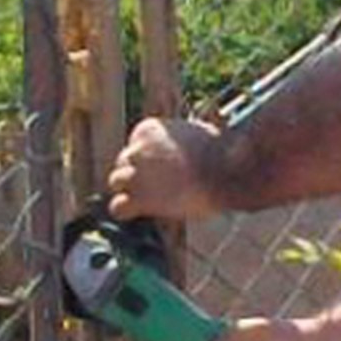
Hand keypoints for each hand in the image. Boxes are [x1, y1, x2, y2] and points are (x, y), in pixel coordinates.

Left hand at [108, 117, 223, 220]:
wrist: (225, 173)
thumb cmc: (220, 153)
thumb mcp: (197, 130)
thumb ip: (181, 135)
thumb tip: (193, 133)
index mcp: (148, 129)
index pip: (135, 143)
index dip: (149, 158)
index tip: (166, 167)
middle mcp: (137, 149)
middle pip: (124, 162)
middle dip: (138, 173)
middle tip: (159, 185)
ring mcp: (135, 174)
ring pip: (116, 182)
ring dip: (131, 190)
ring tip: (152, 198)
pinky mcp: (140, 198)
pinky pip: (117, 207)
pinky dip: (125, 210)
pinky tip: (138, 212)